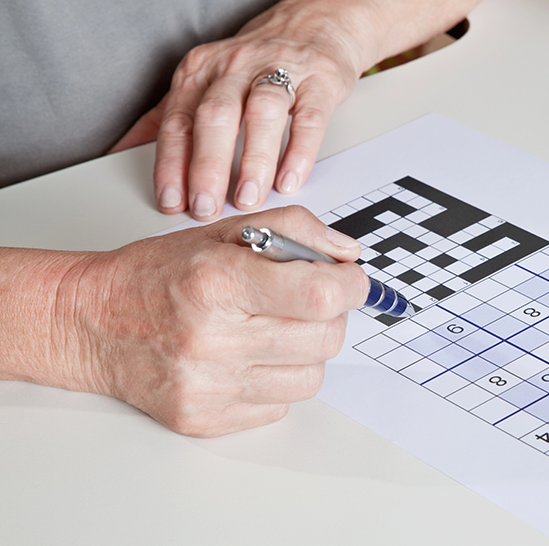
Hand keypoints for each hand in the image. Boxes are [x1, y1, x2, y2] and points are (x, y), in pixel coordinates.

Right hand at [75, 206, 366, 436]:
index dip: (352, 287)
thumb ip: (295, 231)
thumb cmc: (160, 274)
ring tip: (273, 330)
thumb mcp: (226, 231)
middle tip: (309, 302)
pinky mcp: (206, 419)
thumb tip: (348, 256)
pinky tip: (249, 358)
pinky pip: (281, 406)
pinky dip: (277, 380)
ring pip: (311, 378)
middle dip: (331, 316)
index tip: (352, 281)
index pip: (321, 294)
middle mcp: (213, 339)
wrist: (94, 323)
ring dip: (306, 352)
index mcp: (219, 282)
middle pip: (325, 339)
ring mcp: (209, 386)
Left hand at [112, 0, 366, 220]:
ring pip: (261, 113)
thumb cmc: (255, 64)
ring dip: (253, 160)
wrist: (313, 25)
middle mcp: (236, 68)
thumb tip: (122, 151)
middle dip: (207, 166)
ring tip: (248, 197)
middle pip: (216, 116)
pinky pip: (308, 118)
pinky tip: (289, 180)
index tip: (173, 202)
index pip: (179, 121)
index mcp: (201, 72)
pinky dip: (298, 152)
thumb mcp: (203, 81)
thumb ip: (167, 116)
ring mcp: (280, 71)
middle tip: (207, 207)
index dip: (172, 165)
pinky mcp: (318, 81)